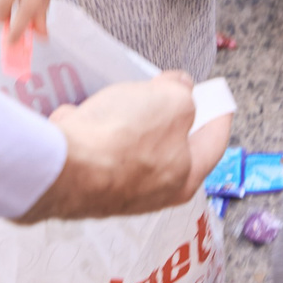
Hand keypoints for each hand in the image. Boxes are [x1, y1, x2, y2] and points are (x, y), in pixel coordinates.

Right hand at [16, 72, 223, 222]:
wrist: (60, 165)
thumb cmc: (125, 136)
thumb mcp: (171, 100)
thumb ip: (182, 93)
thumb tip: (179, 89)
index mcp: (185, 177)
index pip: (214, 142)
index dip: (220, 116)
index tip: (222, 101)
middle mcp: (153, 192)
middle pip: (170, 147)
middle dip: (169, 117)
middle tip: (168, 91)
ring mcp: (114, 190)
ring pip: (129, 147)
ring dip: (126, 122)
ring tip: (120, 98)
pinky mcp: (82, 183)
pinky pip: (94, 147)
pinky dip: (92, 129)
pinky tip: (82, 116)